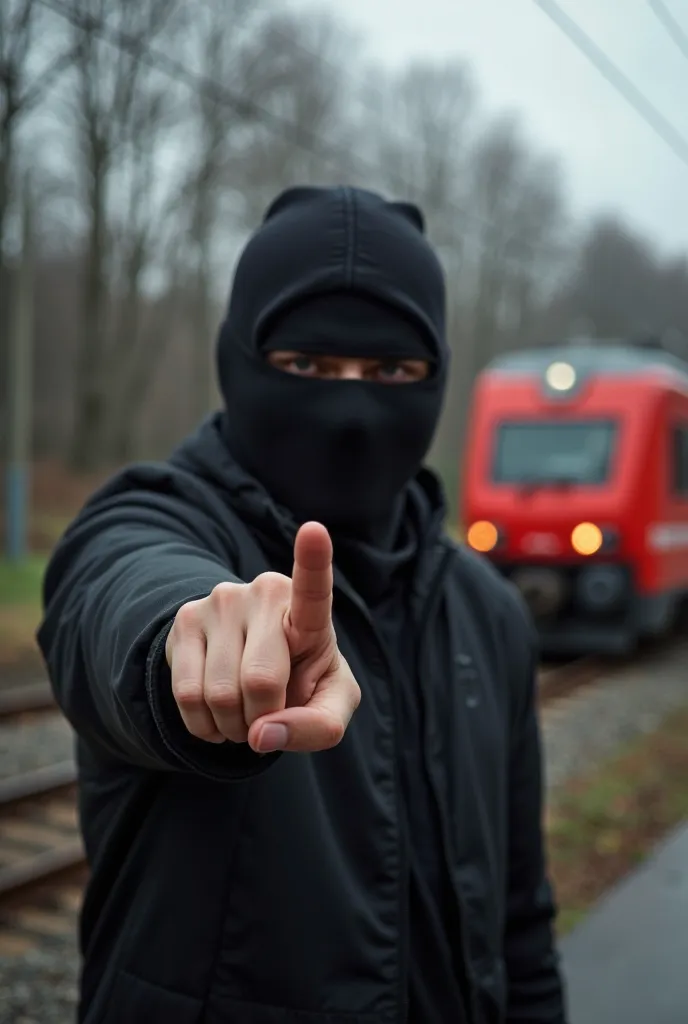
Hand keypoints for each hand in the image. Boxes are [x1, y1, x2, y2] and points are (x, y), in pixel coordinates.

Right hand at [166, 522, 360, 753]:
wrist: (254, 669)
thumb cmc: (305, 680)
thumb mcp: (330, 705)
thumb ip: (317, 727)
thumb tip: (261, 736)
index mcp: (309, 612)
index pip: (313, 587)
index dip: (313, 560)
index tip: (315, 530)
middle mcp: (265, 594)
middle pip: (261, 681)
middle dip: (263, 719)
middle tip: (267, 718)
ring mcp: (220, 601)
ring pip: (219, 693)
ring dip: (232, 727)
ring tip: (243, 715)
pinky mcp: (185, 619)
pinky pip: (186, 694)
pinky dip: (204, 725)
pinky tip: (216, 717)